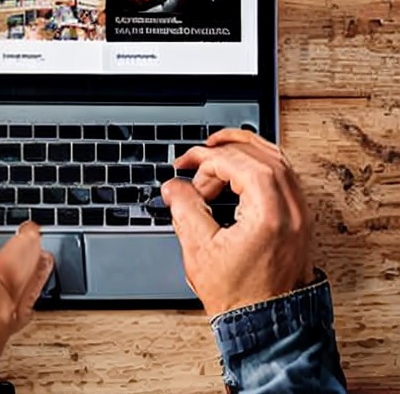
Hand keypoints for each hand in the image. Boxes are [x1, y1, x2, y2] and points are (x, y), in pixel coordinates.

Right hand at [161, 129, 315, 316]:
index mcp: (270, 214)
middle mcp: (293, 210)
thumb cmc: (241, 296)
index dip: (206, 160)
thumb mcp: (199, 249)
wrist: (269, 326)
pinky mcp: (300, 220)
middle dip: (222, 152)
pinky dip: (261, 164)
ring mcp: (301, 214)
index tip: (185, 168)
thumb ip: (184, 208)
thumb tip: (175, 186)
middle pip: (260, 155)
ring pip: (277, 160)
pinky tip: (241, 168)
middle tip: (194, 162)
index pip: (238, 164)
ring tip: (217, 150)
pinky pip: (285, 176)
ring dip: (244, 150)